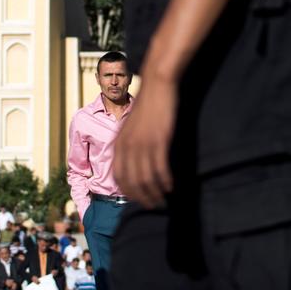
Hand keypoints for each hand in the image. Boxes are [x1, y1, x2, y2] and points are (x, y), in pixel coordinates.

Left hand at [112, 75, 177, 207]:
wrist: (156, 85)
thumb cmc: (147, 107)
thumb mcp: (131, 128)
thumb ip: (130, 145)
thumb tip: (134, 165)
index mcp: (119, 143)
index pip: (119, 177)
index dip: (128, 193)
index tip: (139, 200)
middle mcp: (127, 146)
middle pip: (132, 182)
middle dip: (143, 198)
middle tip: (154, 205)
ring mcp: (142, 143)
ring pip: (146, 179)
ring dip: (155, 193)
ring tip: (163, 199)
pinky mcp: (159, 140)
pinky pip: (160, 168)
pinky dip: (165, 181)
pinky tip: (171, 186)